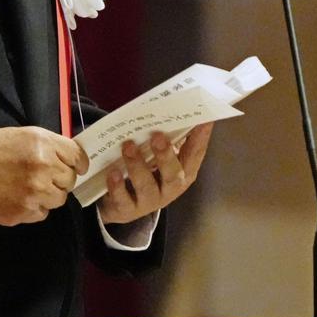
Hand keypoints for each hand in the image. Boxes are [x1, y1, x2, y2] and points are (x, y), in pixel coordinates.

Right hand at [0, 126, 88, 225]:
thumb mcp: (20, 135)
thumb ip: (47, 145)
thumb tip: (68, 159)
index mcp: (42, 143)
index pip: (77, 156)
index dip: (77, 162)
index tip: (75, 166)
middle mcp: (43, 167)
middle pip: (70, 179)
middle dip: (59, 178)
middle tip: (42, 176)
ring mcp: (35, 192)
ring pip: (59, 199)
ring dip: (48, 194)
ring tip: (29, 187)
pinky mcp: (25, 213)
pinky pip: (43, 213)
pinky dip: (35, 207)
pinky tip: (18, 198)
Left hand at [98, 122, 213, 224]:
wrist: (120, 204)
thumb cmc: (145, 170)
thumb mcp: (156, 154)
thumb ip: (163, 136)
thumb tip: (167, 106)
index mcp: (182, 172)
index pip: (195, 154)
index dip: (201, 138)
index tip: (204, 119)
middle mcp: (169, 189)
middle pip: (173, 175)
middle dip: (166, 156)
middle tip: (157, 136)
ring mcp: (149, 202)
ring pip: (146, 186)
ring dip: (137, 165)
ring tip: (128, 146)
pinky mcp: (126, 209)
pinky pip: (123, 199)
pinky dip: (117, 186)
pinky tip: (113, 173)